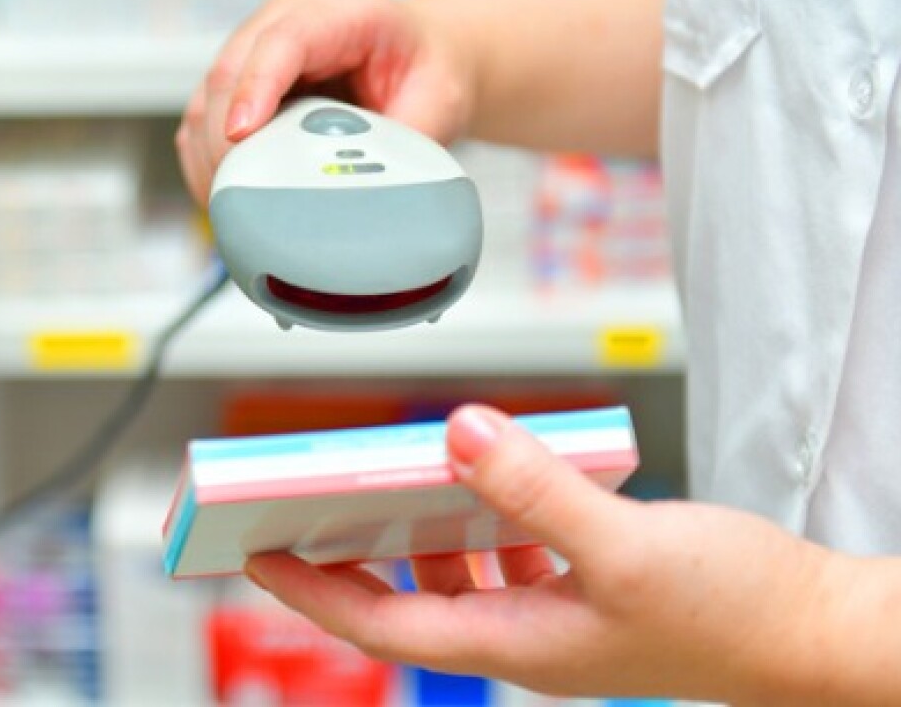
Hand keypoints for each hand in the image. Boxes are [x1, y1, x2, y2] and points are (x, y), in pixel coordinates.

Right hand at [174, 0, 478, 204]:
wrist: (419, 60)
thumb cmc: (425, 72)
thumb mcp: (438, 102)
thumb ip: (408, 140)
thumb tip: (372, 190)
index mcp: (340, 13)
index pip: (283, 41)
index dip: (256, 86)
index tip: (241, 136)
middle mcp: (284, 21)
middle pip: (229, 72)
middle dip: (225, 140)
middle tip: (241, 197)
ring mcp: (253, 49)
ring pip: (206, 100)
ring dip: (212, 157)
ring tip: (233, 207)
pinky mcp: (238, 83)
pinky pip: (202, 122)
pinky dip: (206, 162)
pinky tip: (226, 195)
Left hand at [245, 405, 867, 703]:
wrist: (820, 636)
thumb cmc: (737, 614)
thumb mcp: (627, 547)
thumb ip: (537, 490)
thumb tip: (458, 433)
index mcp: (515, 640)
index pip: (382, 619)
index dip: (311, 588)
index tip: (253, 552)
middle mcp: (525, 632)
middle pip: (409, 593)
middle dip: (351, 551)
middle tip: (298, 507)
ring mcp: (559, 612)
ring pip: (462, 566)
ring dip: (425, 523)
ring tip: (391, 474)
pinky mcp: (591, 586)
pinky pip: (516, 547)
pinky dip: (494, 511)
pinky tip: (499, 473)